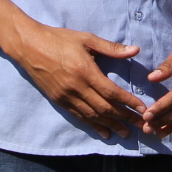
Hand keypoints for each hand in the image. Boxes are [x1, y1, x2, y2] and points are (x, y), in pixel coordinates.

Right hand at [0, 0, 146, 139]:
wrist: (29, 46)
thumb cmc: (59, 39)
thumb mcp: (86, 39)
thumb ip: (111, 48)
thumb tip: (135, 50)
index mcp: (85, 71)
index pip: (111, 92)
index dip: (128, 102)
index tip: (142, 109)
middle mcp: (76, 88)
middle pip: (105, 108)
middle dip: (125, 117)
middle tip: (141, 125)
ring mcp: (66, 97)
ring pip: (92, 116)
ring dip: (111, 125)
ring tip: (126, 133)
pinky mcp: (59, 101)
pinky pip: (79, 117)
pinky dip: (93, 126)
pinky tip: (104, 132)